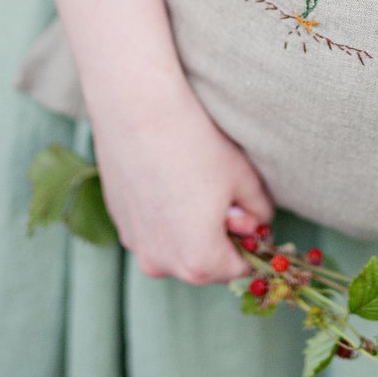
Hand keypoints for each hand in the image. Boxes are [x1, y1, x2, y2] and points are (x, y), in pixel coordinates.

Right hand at [88, 64, 272, 284]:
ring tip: (193, 180)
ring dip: (190, 226)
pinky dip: (165, 213)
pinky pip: (152, 229)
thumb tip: (258, 221)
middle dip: (220, 235)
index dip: (252, 242)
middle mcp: (162, 264)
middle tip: (223, 191)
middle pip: (205, 261)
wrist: (138, 108)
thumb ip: (259, 211)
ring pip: (177, 246)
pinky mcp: (118, 221)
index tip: (251, 213)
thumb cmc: (196, 144)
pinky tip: (168, 175)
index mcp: (198, 262)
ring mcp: (135, 244)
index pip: (239, 267)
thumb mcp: (243, 178)